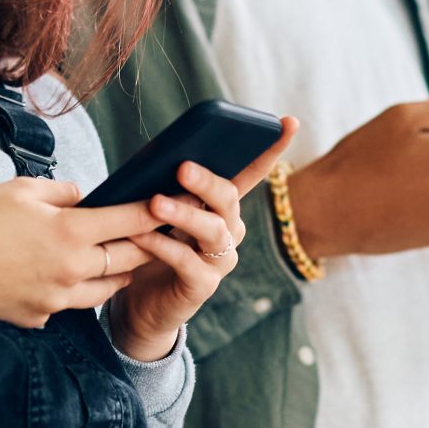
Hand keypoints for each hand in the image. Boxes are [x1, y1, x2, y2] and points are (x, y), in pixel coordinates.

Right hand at [0, 177, 160, 328]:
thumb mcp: (18, 190)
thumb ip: (61, 193)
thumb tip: (85, 197)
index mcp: (69, 232)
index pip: (130, 220)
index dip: (157, 210)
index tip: (175, 203)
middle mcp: (71, 270)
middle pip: (129, 258)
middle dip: (149, 243)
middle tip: (165, 232)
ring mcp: (56, 299)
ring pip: (107, 287)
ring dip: (120, 271)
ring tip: (128, 258)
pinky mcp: (39, 318)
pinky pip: (72, 303)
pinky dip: (80, 289)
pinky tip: (75, 276)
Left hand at [106, 118, 299, 359]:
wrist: (139, 305)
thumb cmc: (148, 247)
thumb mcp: (157, 211)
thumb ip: (165, 185)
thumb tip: (159, 156)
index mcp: (223, 206)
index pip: (252, 172)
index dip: (271, 149)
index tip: (289, 122)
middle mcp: (230, 231)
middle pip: (229, 199)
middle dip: (207, 181)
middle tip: (182, 167)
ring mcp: (220, 260)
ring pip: (213, 231)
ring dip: (183, 214)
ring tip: (155, 202)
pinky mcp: (202, 286)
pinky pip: (186, 262)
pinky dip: (162, 245)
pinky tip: (141, 234)